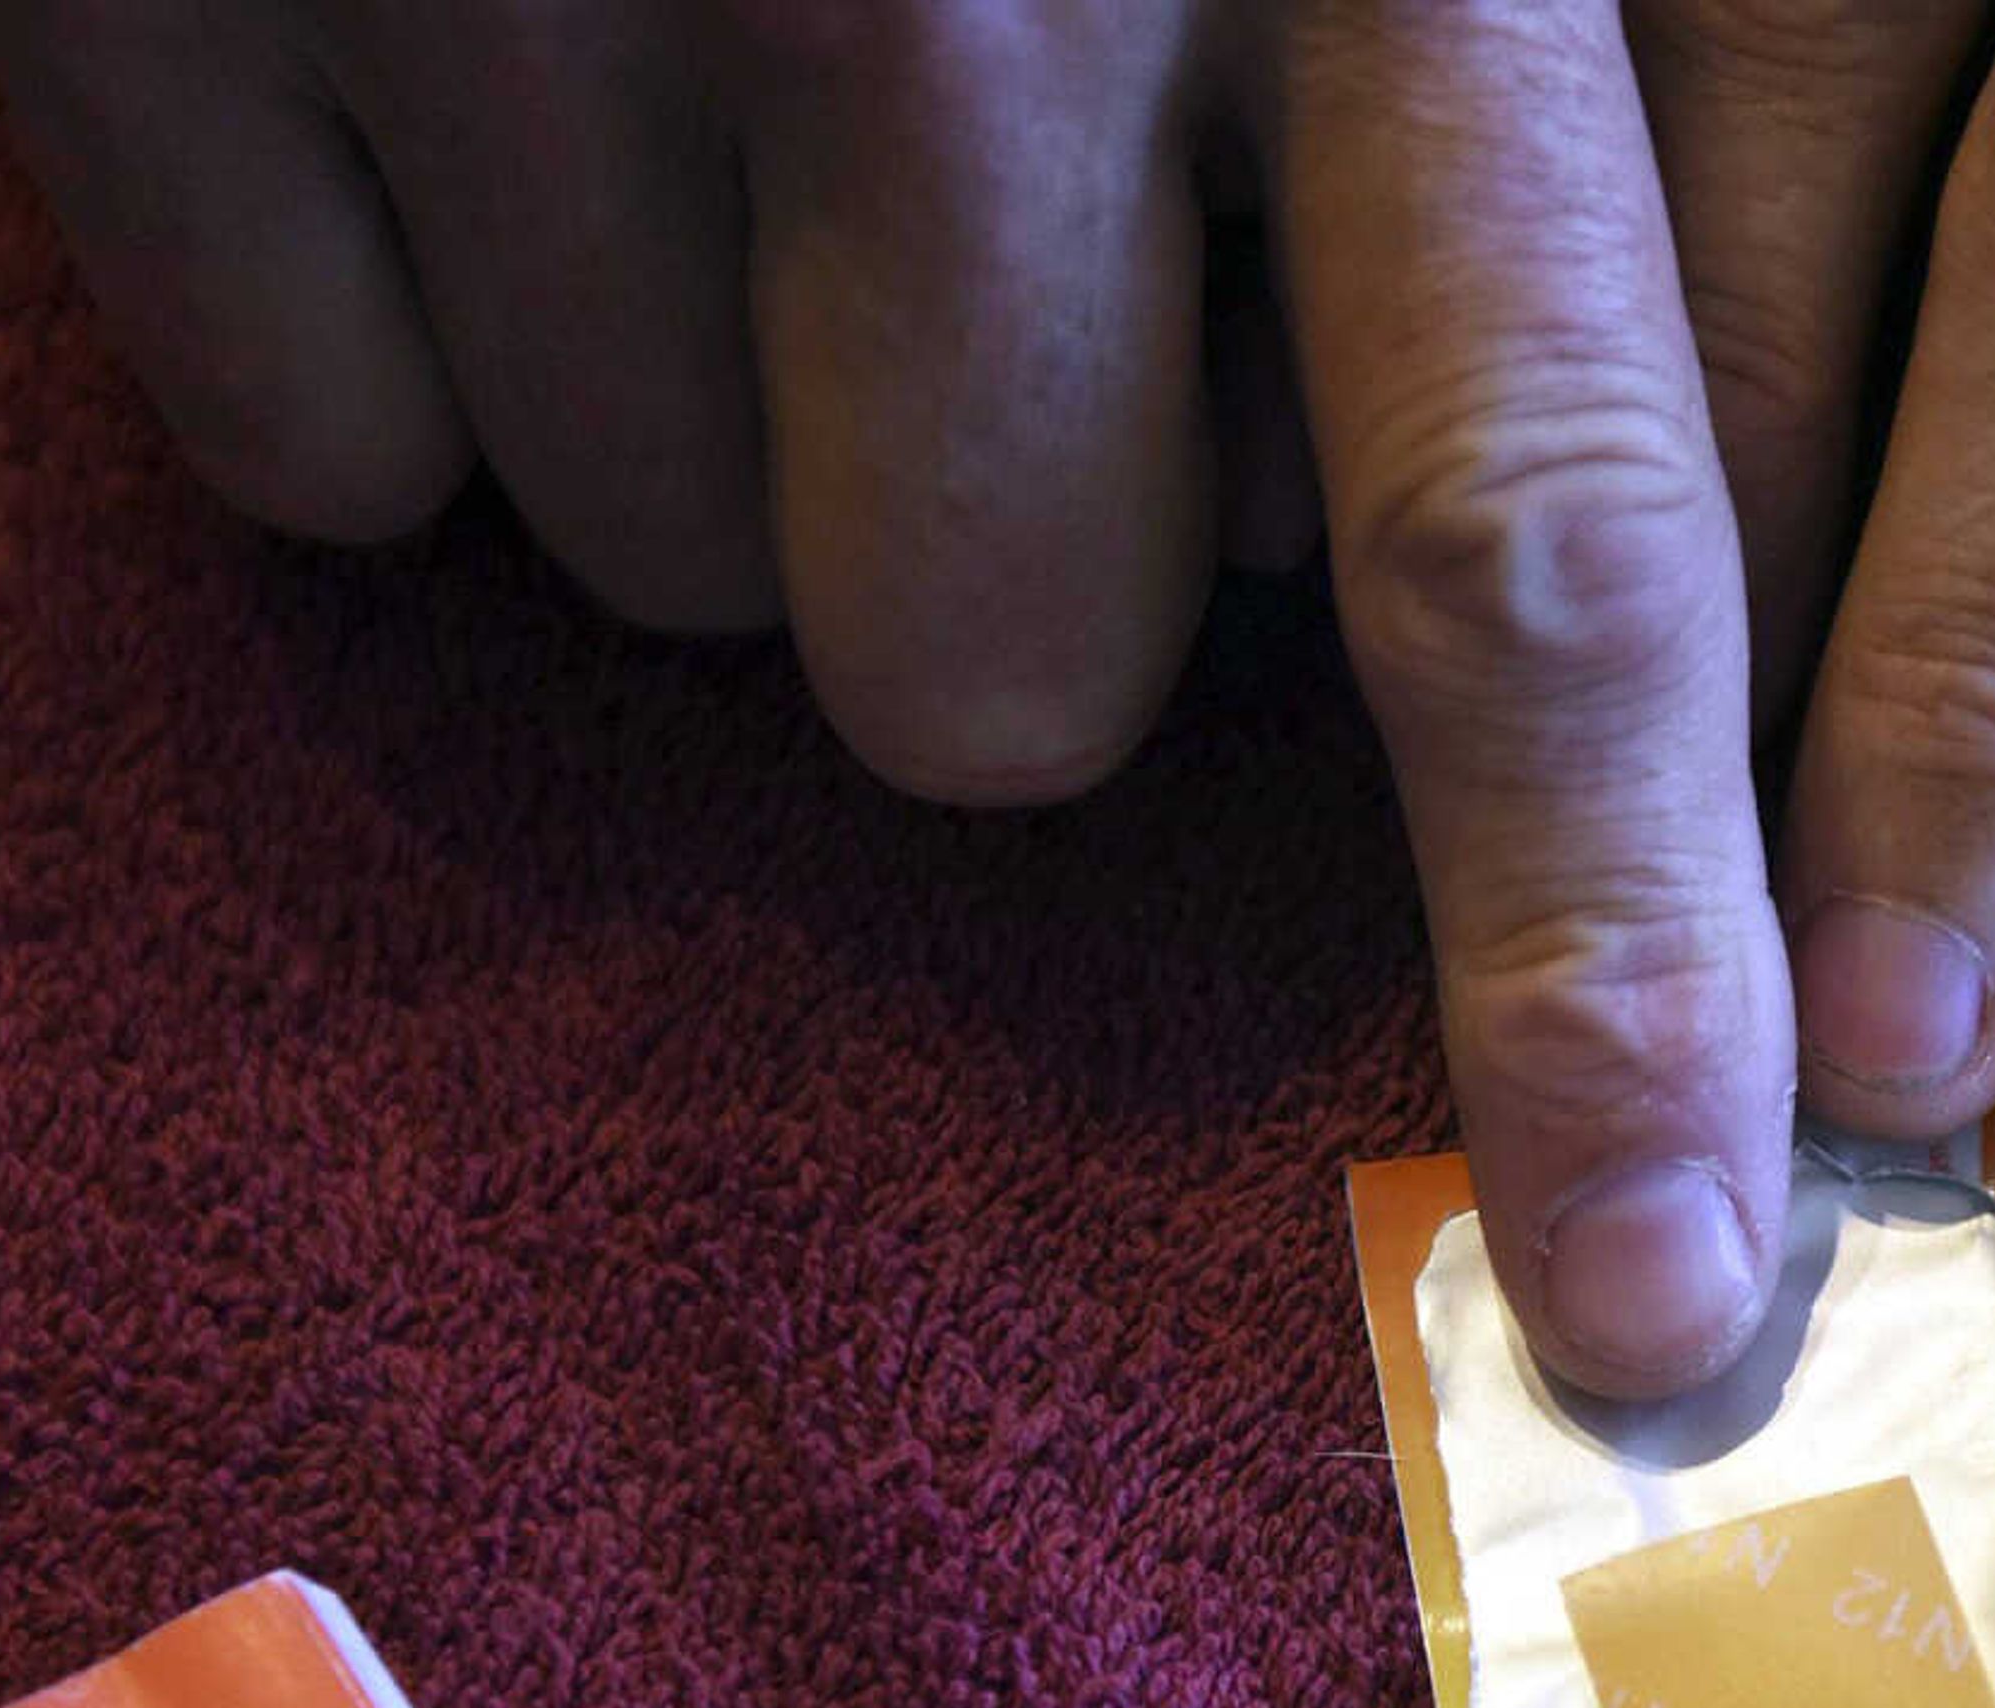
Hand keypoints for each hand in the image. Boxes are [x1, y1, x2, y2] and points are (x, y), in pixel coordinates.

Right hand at [0, 0, 1808, 1395]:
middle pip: (1023, 691)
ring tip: (706, 69)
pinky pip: (334, 466)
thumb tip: (1556, 608)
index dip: (1610, 970)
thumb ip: (1523, 143)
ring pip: (692, 602)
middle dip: (1015, 557)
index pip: (1540, 551)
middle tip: (974, 238)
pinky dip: (405, 332)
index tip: (1660, 1298)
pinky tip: (456, 64)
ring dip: (723, 417)